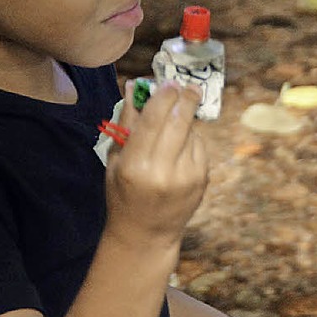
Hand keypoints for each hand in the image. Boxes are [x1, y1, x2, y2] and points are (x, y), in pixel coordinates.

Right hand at [104, 80, 208, 248]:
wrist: (146, 234)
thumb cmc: (123, 194)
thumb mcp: (115, 160)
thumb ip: (126, 123)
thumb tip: (134, 87)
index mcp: (135, 165)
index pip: (154, 119)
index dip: (164, 96)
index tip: (169, 82)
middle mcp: (163, 170)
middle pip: (180, 121)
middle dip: (186, 98)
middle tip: (188, 86)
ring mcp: (186, 177)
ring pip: (192, 132)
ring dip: (186, 121)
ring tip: (174, 126)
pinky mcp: (201, 180)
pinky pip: (200, 147)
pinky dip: (191, 140)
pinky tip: (179, 148)